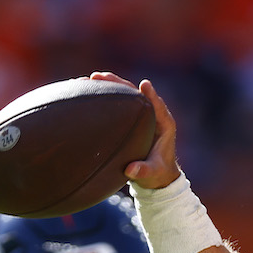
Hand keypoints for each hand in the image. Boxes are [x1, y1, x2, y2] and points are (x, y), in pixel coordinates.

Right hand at [89, 71, 180, 189]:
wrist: (156, 176)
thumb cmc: (157, 174)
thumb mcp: (152, 173)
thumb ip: (144, 171)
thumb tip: (131, 170)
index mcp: (165, 125)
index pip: (157, 106)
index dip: (150, 95)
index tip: (143, 85)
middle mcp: (154, 115)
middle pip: (137, 94)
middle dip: (119, 84)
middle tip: (100, 76)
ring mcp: (142, 115)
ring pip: (126, 95)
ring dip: (110, 86)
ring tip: (90, 79)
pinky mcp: (132, 118)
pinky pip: (119, 103)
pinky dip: (106, 97)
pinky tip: (88, 91)